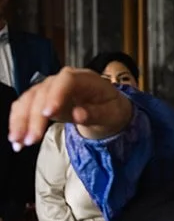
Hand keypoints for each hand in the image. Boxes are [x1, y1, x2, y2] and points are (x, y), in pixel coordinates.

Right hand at [7, 69, 133, 149]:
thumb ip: (96, 114)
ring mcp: (49, 87)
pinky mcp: (40, 98)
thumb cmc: (110, 109)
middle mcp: (63, 79)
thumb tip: (78, 115)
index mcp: (85, 79)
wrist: (106, 108)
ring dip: (20, 120)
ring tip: (18, 141)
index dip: (56, 95)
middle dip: (34, 116)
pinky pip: (24, 106)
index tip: (48, 114)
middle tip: (31, 139)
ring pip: (29, 99)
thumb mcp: (111, 114)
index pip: (67, 81)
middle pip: (43, 92)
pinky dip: (17, 121)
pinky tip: (15, 138)